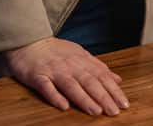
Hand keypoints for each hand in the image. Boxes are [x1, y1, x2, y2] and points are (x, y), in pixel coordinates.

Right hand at [0, 37, 128, 115]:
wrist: (29, 41)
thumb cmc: (56, 51)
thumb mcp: (80, 54)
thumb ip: (98, 67)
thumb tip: (117, 79)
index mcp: (81, 60)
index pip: (101, 76)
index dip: (113, 90)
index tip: (124, 103)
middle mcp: (70, 65)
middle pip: (89, 81)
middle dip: (103, 97)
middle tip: (114, 111)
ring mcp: (54, 70)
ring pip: (71, 85)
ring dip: (84, 99)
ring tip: (96, 111)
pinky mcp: (37, 76)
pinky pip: (47, 87)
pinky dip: (55, 96)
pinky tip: (64, 106)